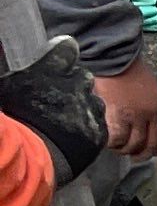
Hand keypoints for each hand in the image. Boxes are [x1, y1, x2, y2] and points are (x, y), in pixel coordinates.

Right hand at [0, 33, 110, 182]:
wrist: (30, 156)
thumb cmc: (13, 118)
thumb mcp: (8, 85)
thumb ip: (14, 68)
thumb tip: (6, 54)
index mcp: (53, 66)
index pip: (66, 49)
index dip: (63, 55)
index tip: (60, 61)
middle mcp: (77, 83)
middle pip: (82, 77)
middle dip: (74, 85)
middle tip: (58, 100)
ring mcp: (91, 108)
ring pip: (94, 102)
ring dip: (83, 108)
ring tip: (65, 122)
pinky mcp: (99, 132)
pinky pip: (98, 125)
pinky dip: (89, 129)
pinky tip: (73, 136)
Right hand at [91, 60, 156, 160]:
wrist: (113, 56)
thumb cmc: (127, 68)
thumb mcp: (149, 87)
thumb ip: (149, 105)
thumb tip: (143, 124)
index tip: (151, 150)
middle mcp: (154, 113)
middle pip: (152, 145)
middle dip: (142, 154)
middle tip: (131, 155)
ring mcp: (137, 116)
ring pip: (135, 145)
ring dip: (125, 150)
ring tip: (117, 147)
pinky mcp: (119, 115)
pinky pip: (118, 139)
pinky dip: (113, 143)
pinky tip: (107, 141)